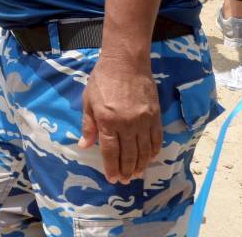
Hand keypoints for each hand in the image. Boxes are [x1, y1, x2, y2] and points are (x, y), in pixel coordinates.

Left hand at [79, 56, 162, 183]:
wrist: (126, 62)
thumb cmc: (103, 79)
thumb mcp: (88, 100)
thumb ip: (88, 125)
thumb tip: (85, 145)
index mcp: (107, 120)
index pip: (111, 151)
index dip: (111, 167)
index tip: (112, 178)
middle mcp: (127, 124)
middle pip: (128, 154)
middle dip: (126, 170)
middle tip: (125, 180)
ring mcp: (143, 121)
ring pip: (144, 151)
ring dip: (140, 165)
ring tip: (136, 174)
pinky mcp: (155, 116)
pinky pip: (156, 139)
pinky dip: (153, 152)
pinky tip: (149, 158)